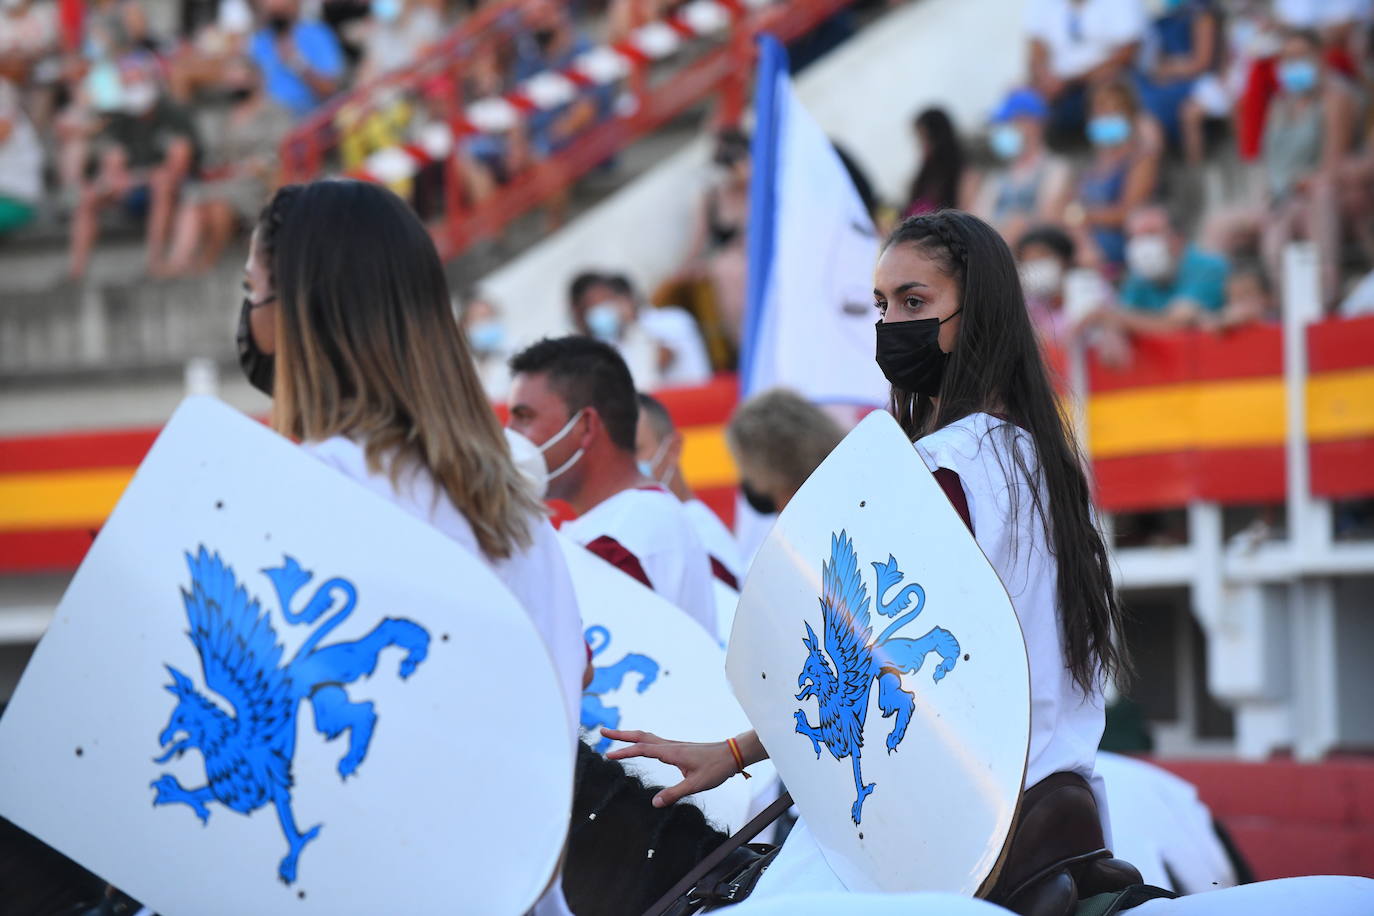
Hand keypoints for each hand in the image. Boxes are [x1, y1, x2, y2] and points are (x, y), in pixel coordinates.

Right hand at [602, 728, 737, 806]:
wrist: (731, 755)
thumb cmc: (715, 769)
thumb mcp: (695, 785)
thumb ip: (674, 793)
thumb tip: (654, 803)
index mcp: (671, 752)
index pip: (642, 749)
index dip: (624, 751)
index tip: (608, 754)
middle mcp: (670, 745)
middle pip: (640, 736)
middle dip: (620, 735)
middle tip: (602, 732)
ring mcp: (673, 745)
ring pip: (646, 736)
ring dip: (630, 735)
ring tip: (615, 736)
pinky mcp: (677, 748)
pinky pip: (654, 741)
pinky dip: (641, 740)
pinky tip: (640, 745)